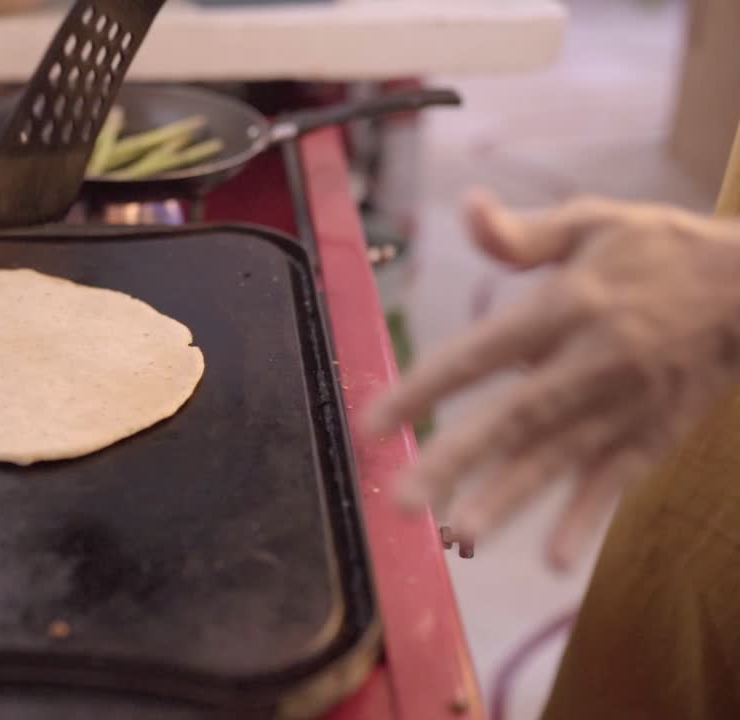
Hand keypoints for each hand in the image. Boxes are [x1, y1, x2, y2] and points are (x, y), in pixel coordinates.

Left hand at [366, 190, 739, 569]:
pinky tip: (555, 560)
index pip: (479, 354)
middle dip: (455, 460)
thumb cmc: (664, 251)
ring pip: (556, 460)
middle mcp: (590, 363)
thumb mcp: (596, 221)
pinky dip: (586, 519)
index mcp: (566, 307)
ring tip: (460, 535)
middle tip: (403, 501)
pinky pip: (614, 482)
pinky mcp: (654, 435)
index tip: (371, 423)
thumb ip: (524, 233)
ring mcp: (623, 406)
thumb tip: (467, 207)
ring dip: (508, 500)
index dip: (424, 389)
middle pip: (512, 419)